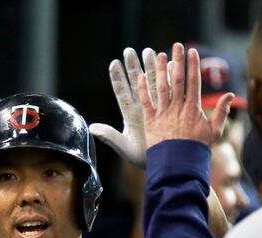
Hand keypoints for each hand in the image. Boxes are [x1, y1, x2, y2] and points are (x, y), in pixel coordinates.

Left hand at [90, 47, 158, 168]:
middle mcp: (141, 107)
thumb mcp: (123, 147)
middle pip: (136, 82)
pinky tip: (170, 64)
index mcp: (129, 115)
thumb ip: (109, 136)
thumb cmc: (141, 157)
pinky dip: (169, 78)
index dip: (118, 78)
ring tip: (149, 51)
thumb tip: (91, 128)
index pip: (122, 92)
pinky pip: (169, 90)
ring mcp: (156, 106)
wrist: (164, 163)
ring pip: (153, 83)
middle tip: (129, 50)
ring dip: (151, 67)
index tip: (114, 63)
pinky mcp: (168, 108)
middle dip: (133, 66)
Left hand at [138, 43, 233, 147]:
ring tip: (158, 55)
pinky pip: (146, 102)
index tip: (192, 52)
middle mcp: (178, 108)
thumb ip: (222, 112)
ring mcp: (164, 113)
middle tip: (176, 46)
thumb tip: (230, 95)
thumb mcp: (214, 132)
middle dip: (177, 61)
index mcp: (193, 109)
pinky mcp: (151, 121)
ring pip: (161, 87)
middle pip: (178, 80)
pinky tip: (141, 76)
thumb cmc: (197, 149)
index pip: (194, 82)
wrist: (180, 165)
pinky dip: (143, 89)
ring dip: (159, 70)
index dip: (193, 66)